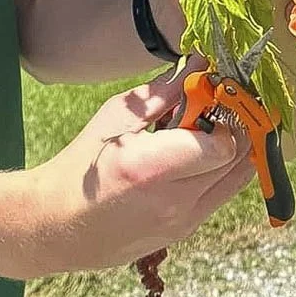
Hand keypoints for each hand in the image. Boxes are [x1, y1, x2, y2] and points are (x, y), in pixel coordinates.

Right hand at [27, 67, 254, 272]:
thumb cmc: (81, 168)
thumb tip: (198, 64)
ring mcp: (182, 222)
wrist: (58, 226)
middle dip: (237, 126)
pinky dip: (222, 169)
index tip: (214, 94)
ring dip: (235, 148)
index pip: (221, 142)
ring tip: (212, 127)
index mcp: (150, 167)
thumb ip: (164, 92)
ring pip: (237, 179)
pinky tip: (201, 152)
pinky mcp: (185, 232)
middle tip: (220, 104)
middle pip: (237, 159)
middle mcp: (173, 200)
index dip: (226, 115)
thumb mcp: (116, 118)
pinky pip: (221, 194)